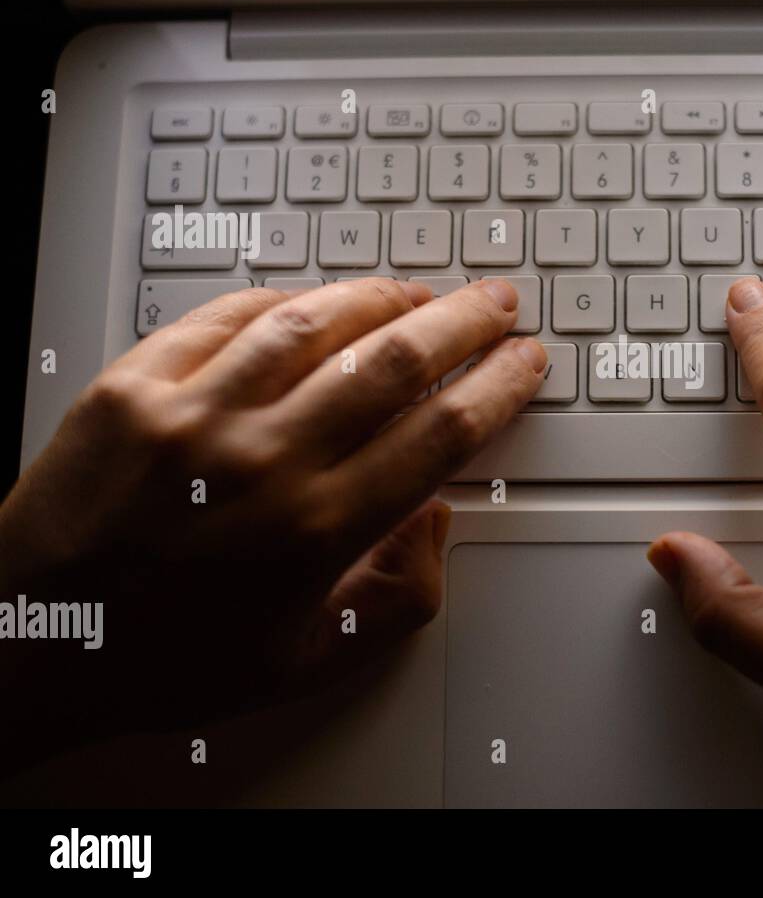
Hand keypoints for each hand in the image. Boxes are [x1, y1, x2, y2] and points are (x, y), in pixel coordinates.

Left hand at [0, 278, 544, 770]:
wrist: (28, 643)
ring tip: (417, 292)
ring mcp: (193, 414)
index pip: (440, 433)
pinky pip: (227, 316)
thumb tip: (436, 521)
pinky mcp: (134, 385)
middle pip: (395, 362)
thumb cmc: (164, 658)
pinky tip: (316, 300)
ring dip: (382, 297)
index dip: (498, 387)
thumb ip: (398, 598)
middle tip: (495, 304)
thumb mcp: (308, 660)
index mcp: (317, 531)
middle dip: (464, 323)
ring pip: (316, 323)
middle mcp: (262, 462)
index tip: (523, 364)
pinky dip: (285, 300)